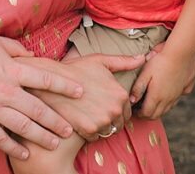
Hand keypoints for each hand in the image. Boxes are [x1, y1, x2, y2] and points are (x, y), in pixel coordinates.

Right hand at [0, 35, 83, 160]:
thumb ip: (16, 50)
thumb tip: (33, 56)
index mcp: (11, 69)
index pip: (45, 78)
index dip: (64, 85)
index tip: (80, 91)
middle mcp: (5, 91)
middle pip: (38, 109)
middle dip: (57, 121)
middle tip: (71, 129)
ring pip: (24, 127)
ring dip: (42, 136)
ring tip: (55, 143)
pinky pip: (0, 139)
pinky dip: (14, 148)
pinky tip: (26, 153)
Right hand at [22, 53, 140, 140]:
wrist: (52, 81)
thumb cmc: (76, 69)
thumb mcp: (100, 61)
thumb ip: (124, 62)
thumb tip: (142, 58)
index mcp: (120, 94)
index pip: (127, 111)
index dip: (115, 108)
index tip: (103, 103)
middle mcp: (115, 110)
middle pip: (119, 124)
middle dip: (110, 119)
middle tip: (94, 110)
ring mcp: (102, 121)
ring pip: (107, 131)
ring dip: (100, 126)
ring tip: (87, 114)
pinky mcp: (89, 130)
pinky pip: (95, 138)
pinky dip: (89, 132)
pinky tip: (80, 119)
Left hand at [130, 45, 194, 119]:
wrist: (181, 55)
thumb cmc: (161, 62)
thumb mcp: (145, 73)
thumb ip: (138, 88)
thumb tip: (132, 100)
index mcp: (156, 96)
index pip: (146, 113)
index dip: (138, 114)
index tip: (133, 111)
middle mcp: (167, 100)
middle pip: (155, 115)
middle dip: (146, 115)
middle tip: (139, 110)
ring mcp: (175, 97)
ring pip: (164, 111)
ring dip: (155, 111)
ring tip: (148, 105)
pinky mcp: (181, 92)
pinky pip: (171, 105)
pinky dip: (164, 106)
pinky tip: (160, 98)